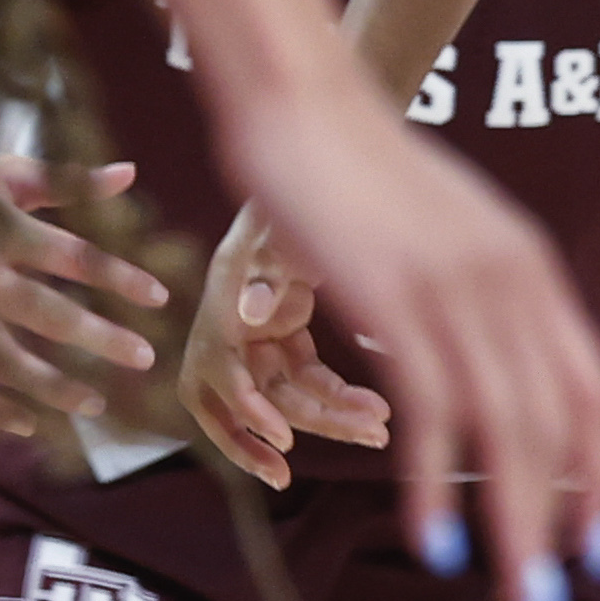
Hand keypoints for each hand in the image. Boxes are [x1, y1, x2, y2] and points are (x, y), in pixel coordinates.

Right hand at [0, 156, 170, 438]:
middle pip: (48, 314)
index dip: (120, 277)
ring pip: (5, 361)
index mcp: (3, 227)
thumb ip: (70, 181)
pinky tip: (30, 425)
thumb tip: (130, 173)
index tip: (161, 298)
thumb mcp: (9, 173)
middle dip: (100, 339)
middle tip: (146, 359)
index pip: (75, 257)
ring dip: (52, 387)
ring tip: (95, 404)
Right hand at [181, 201, 389, 485]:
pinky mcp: (282, 338)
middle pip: (257, 396)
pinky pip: (302, 384)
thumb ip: (264, 265)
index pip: (221, 372)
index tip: (283, 438)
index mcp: (224, 295)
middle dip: (308, 421)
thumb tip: (250, 311)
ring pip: (283, 398)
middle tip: (368, 433)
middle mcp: (233, 322)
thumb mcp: (278, 222)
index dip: (247, 409)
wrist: (301, 162)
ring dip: (327, 420)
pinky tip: (365, 418)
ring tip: (378, 432)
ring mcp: (256, 335)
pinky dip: (330, 405)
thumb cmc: (288, 190)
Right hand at [216, 77, 599, 600]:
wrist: (304, 102)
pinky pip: (432, 409)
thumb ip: (481, 290)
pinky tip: (434, 537)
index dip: (599, 472)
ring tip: (512, 593)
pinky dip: (437, 483)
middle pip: (555, 423)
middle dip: (560, 523)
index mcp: (529, 265)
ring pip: (505, 427)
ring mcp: (455, 285)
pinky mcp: (395, 294)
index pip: (589, 387)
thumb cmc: (360, 169)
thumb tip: (495, 356)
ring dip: (512, 522)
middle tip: (550, 600)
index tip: (598, 541)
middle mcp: (509, 277)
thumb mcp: (448, 231)